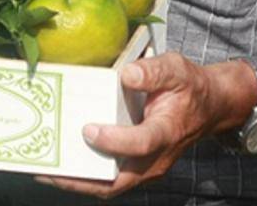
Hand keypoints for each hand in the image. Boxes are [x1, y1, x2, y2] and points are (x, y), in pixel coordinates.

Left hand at [37, 52, 246, 199]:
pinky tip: (64, 164)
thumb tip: (127, 74)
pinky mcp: (138, 168)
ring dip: (79, 183)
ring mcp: (147, 167)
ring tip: (47, 171)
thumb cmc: (189, 88)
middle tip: (50, 169)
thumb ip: (153, 71)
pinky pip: (111, 179)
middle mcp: (156, 158)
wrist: (208, 107)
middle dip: (82, 179)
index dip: (115, 141)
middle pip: (119, 181)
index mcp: (167, 131)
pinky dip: (87, 177)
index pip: (141, 142)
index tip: (88, 130)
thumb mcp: (176, 69)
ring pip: (111, 186)